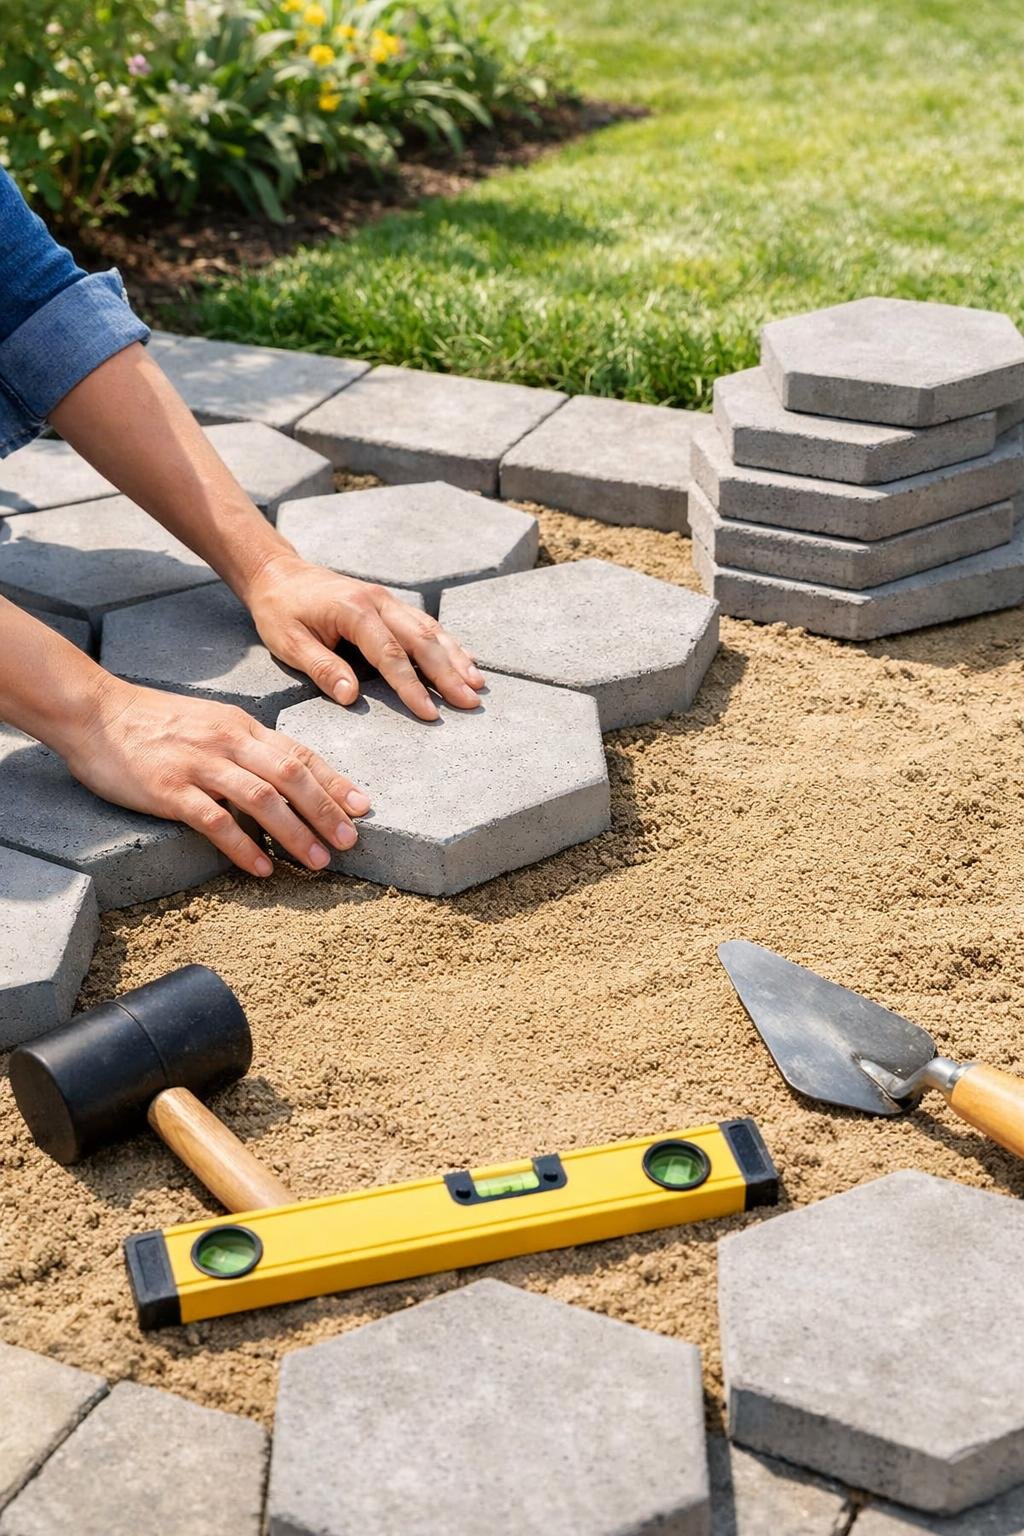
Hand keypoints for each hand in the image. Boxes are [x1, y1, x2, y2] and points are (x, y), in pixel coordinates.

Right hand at [64, 678, 370, 874]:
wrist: (93, 711)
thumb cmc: (151, 721)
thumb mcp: (209, 722)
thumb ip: (244, 746)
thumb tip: (281, 775)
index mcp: (242, 726)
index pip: (299, 754)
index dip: (334, 782)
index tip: (362, 807)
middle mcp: (228, 742)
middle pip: (292, 776)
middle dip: (327, 811)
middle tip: (350, 842)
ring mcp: (200, 765)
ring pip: (262, 799)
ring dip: (295, 833)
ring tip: (317, 861)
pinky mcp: (170, 789)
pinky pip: (216, 821)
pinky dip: (244, 847)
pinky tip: (262, 869)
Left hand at [244, 554, 485, 720]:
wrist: (279, 574)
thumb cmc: (280, 611)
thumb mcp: (289, 643)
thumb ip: (321, 667)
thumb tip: (351, 697)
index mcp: (353, 610)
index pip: (390, 654)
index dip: (412, 686)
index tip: (430, 714)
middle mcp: (378, 601)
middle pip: (422, 640)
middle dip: (448, 674)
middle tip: (469, 703)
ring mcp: (387, 600)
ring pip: (430, 629)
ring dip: (455, 658)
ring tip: (477, 685)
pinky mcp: (390, 604)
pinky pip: (425, 623)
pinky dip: (448, 643)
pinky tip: (466, 660)